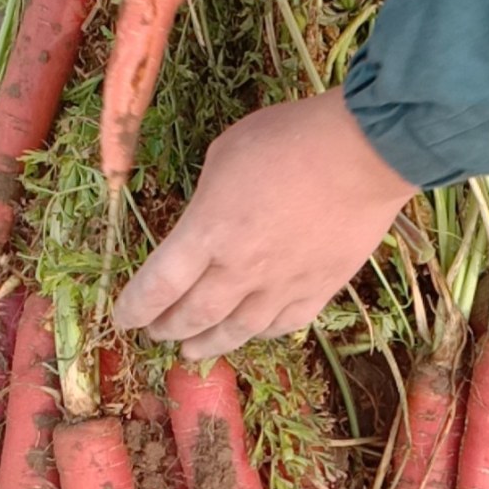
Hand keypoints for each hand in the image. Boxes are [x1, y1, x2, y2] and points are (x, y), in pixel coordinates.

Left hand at [114, 90, 417, 357]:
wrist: (363, 153)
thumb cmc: (288, 138)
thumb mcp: (226, 154)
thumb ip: (208, 199)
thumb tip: (208, 219)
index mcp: (208, 232)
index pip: (158, 286)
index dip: (135, 307)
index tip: (124, 317)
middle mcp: (240, 270)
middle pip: (193, 315)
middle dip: (168, 327)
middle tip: (157, 332)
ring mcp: (281, 285)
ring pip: (236, 331)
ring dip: (208, 344)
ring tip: (192, 350)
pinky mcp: (319, 289)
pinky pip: (283, 324)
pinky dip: (260, 333)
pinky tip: (252, 333)